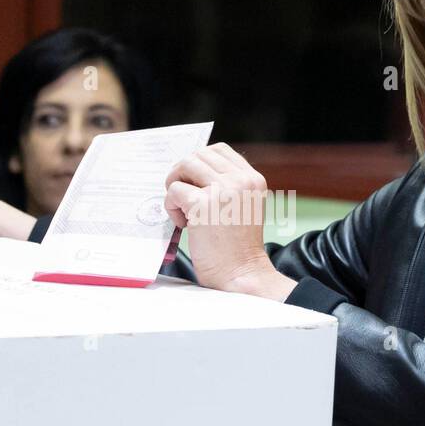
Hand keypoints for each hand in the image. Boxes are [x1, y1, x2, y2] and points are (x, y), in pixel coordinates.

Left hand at [164, 143, 295, 299]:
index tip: (193, 183)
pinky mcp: (203, 205)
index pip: (220, 150)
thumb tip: (192, 169)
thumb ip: (227, 186)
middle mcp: (241, 180)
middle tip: (182, 197)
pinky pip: (174, 191)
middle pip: (199, 155)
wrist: (241, 275)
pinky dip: (171, 207)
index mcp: (252, 179)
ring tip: (183, 209)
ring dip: (175, 185)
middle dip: (183, 173)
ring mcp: (223, 190)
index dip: (199, 163)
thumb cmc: (236, 248)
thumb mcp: (243, 207)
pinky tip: (184, 225)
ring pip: (185, 165)